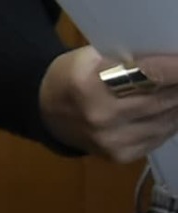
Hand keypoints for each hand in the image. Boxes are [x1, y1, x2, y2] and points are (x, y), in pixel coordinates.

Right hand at [41, 44, 177, 164]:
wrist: (48, 114)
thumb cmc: (72, 76)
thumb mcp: (90, 57)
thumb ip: (128, 57)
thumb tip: (172, 57)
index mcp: (88, 86)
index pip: (147, 75)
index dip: (175, 68)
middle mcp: (101, 118)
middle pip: (163, 99)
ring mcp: (113, 141)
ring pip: (169, 119)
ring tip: (175, 89)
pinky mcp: (123, 156)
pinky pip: (162, 135)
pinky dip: (172, 119)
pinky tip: (170, 108)